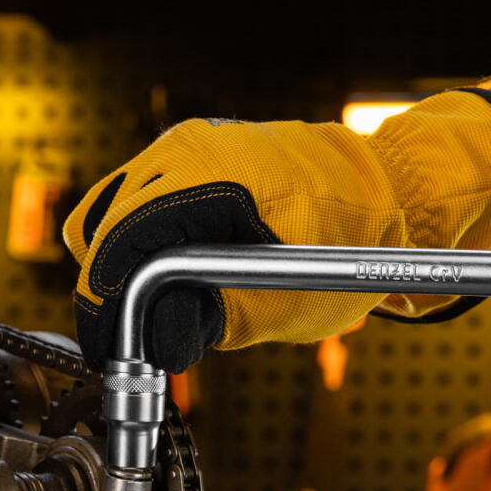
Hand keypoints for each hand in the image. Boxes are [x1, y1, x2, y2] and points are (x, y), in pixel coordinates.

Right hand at [64, 89, 490, 371]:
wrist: (387, 191)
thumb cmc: (353, 245)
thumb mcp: (284, 303)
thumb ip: (209, 319)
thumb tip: (150, 341)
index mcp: (213, 179)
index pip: (121, 243)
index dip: (110, 304)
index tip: (121, 347)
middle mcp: (189, 149)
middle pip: (102, 227)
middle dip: (114, 287)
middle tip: (145, 334)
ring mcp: (187, 143)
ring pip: (110, 211)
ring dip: (123, 261)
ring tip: (162, 306)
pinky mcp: (191, 151)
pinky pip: (136, 196)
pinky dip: (139, 236)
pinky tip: (173, 269)